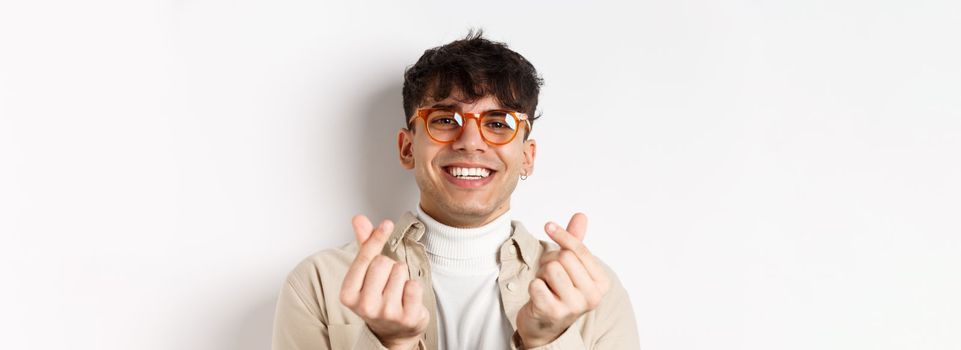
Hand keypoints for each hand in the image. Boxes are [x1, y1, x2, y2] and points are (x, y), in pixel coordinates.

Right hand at [339, 215, 428, 349]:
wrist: (393, 331)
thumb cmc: (378, 297)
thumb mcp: (367, 273)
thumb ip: (364, 244)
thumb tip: (359, 219)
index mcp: (348, 294)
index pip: (365, 257)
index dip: (377, 238)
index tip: (386, 224)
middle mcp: (365, 306)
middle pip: (383, 262)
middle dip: (389, 265)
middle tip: (387, 281)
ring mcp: (386, 313)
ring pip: (400, 271)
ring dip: (402, 277)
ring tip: (397, 291)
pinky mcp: (407, 317)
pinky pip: (414, 285)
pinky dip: (414, 288)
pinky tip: (407, 298)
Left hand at [515, 213, 610, 347]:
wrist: (544, 326)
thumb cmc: (559, 292)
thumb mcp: (571, 267)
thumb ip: (575, 243)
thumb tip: (581, 216)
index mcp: (601, 284)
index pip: (580, 250)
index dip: (562, 235)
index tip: (548, 225)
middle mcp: (592, 296)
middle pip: (564, 257)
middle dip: (550, 260)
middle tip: (549, 274)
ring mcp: (573, 306)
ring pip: (550, 268)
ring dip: (542, 274)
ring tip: (546, 285)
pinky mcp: (553, 312)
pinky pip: (536, 284)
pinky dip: (533, 286)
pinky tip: (539, 297)